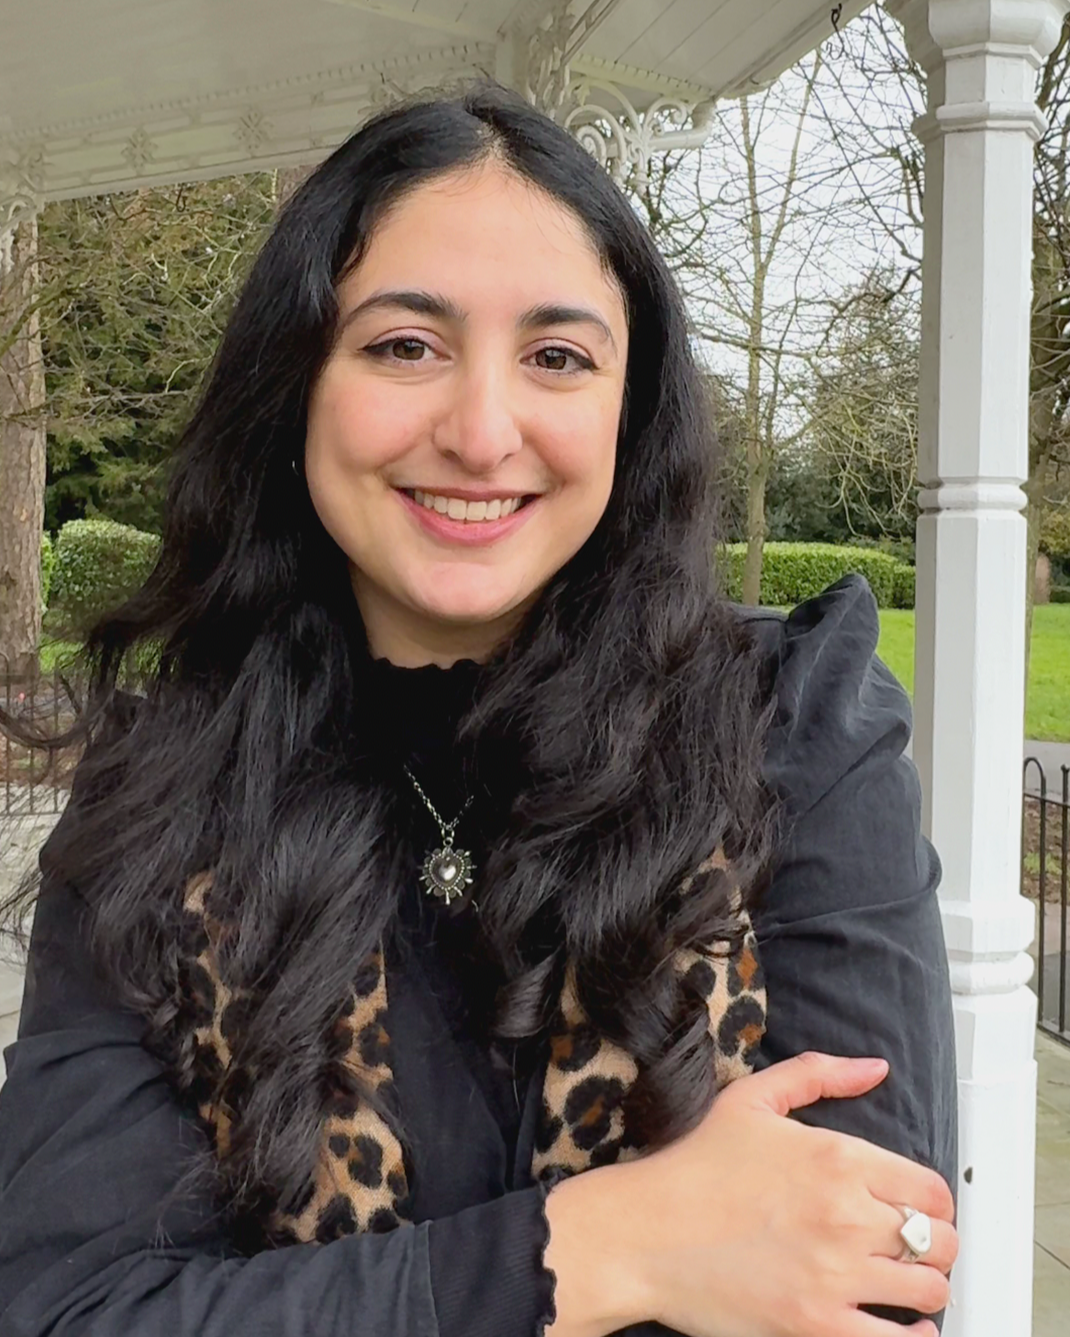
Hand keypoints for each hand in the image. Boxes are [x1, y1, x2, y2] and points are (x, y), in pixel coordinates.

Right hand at [616, 1051, 957, 1336]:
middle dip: (934, 1242)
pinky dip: (913, 1336)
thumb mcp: (751, 1098)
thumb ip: (818, 1075)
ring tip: (901, 1282)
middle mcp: (846, 1215)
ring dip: (923, 1286)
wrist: (643, 1232)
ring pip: (929, 1289)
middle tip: (911, 1246)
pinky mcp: (816, 1326)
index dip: (933, 1201)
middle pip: (940, 1239)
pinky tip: (901, 1325)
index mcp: (836, 1157)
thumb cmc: (693, 1166)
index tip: (917, 1209)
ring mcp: (834, 1275)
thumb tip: (874, 1069)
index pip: (931, 1189)